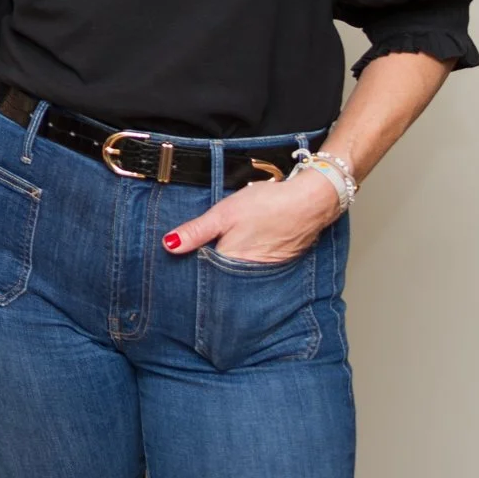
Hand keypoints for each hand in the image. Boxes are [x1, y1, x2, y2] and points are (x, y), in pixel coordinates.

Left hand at [164, 171, 340, 263]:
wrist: (309, 201)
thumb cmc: (267, 204)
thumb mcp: (223, 214)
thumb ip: (196, 231)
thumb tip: (169, 245)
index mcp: (232, 262)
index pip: (204, 273)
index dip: (190, 267)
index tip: (178, 263)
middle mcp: (249, 272)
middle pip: (221, 275)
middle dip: (208, 269)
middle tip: (196, 257)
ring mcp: (266, 269)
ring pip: (237, 271)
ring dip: (227, 266)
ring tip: (218, 252)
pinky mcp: (278, 262)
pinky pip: (255, 266)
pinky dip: (246, 260)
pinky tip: (243, 247)